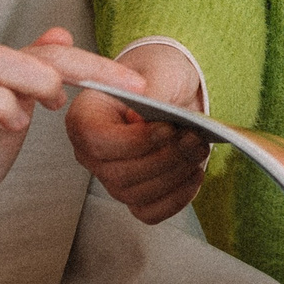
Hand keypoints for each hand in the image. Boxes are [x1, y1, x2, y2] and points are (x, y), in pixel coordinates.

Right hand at [64, 40, 209, 223]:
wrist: (172, 91)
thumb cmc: (157, 77)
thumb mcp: (157, 71)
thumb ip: (153, 91)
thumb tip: (152, 118)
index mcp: (85, 118)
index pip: (97, 142)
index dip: (135, 141)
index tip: (168, 128)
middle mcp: (90, 153)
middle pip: (118, 175)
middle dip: (164, 159)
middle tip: (194, 138)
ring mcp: (110, 177)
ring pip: (136, 196)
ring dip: (175, 176)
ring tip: (198, 149)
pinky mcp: (135, 194)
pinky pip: (150, 212)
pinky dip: (176, 199)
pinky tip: (195, 173)